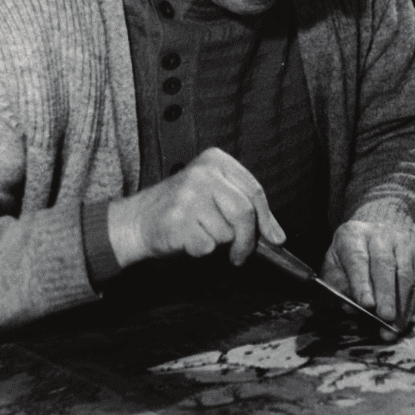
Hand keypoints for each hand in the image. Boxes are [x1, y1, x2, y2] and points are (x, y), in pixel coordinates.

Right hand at [108, 148, 285, 268]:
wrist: (137, 220)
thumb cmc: (182, 209)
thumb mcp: (213, 192)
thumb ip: (243, 205)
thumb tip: (276, 236)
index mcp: (215, 160)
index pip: (254, 190)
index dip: (267, 219)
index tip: (275, 238)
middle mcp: (202, 173)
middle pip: (244, 213)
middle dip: (247, 240)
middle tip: (240, 254)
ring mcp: (189, 195)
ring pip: (226, 232)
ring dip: (216, 242)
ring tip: (198, 232)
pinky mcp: (178, 220)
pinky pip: (207, 246)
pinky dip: (200, 250)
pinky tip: (186, 238)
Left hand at [321, 221, 414, 340]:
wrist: (377, 229)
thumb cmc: (349, 254)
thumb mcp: (334, 263)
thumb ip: (337, 284)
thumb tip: (349, 306)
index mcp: (353, 234)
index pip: (358, 259)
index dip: (362, 283)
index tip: (366, 305)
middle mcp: (380, 235)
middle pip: (384, 265)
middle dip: (385, 294)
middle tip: (384, 318)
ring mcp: (402, 243)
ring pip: (404, 273)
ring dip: (400, 303)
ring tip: (395, 326)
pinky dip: (410, 303)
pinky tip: (404, 320)